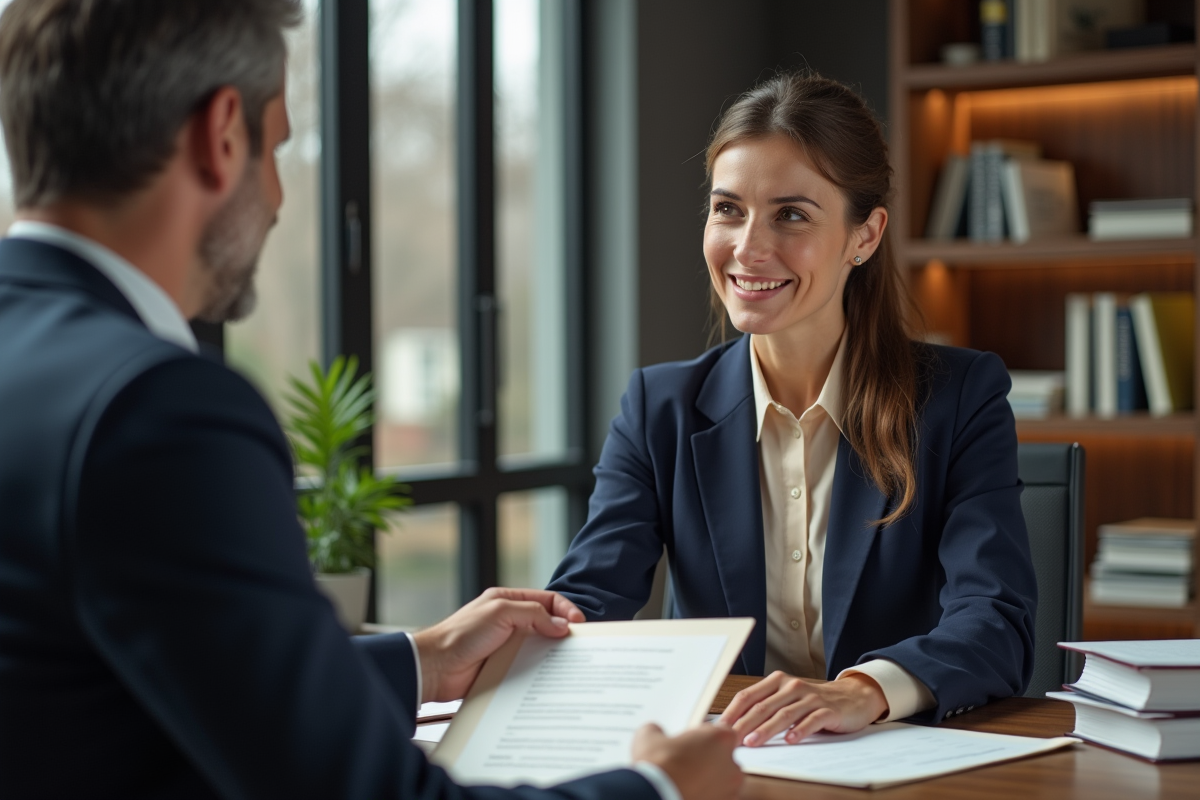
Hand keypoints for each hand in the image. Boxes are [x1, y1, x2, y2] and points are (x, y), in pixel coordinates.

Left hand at [411, 587, 585, 702]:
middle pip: (546, 625)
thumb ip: (532, 614)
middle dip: (563, 633)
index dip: (565, 610)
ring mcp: (508, 647)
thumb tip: (561, 624)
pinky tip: (550, 678)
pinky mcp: (505, 668)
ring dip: (553, 655)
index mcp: (509, 602)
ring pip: (540, 649)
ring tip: (569, 663)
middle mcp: (510, 623)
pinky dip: (541, 673)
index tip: (578, 624)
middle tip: (580, 644)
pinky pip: (530, 669)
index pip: (546, 601)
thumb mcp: (500, 612)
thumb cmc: (461, 634)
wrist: (436, 667)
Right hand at [631, 723, 741, 799]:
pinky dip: (706, 796)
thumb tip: (656, 732)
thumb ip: (659, 730)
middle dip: (710, 760)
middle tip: (688, 764)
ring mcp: (730, 789)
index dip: (708, 737)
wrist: (655, 795)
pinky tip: (689, 793)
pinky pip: (717, 798)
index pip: (724, 732)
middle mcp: (731, 764)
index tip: (694, 742)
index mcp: (719, 739)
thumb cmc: (657, 767)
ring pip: (724, 782)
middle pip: (726, 758)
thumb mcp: (649, 735)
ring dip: (709, 781)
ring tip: (687, 783)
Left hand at [718, 671, 887, 745]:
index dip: (732, 713)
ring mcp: (810, 697)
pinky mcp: (828, 710)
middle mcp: (791, 686)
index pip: (748, 696)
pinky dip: (800, 730)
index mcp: (776, 682)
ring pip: (784, 714)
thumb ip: (765, 709)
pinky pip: (811, 720)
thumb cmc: (813, 702)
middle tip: (730, 741)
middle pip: (762, 706)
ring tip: (753, 742)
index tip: (718, 729)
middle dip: (744, 725)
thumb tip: (734, 727)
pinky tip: (790, 740)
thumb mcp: (787, 700)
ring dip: (766, 729)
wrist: (852, 697)